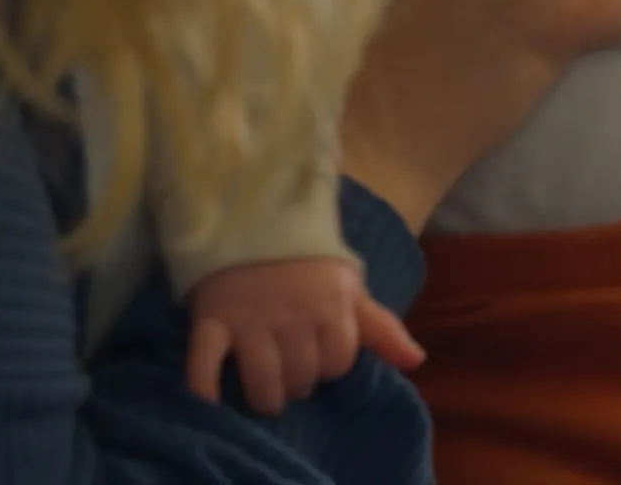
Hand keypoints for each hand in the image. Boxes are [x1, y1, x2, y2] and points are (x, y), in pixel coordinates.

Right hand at [184, 258, 423, 415]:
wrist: (251, 218)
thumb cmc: (307, 262)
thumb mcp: (348, 288)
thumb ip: (382, 328)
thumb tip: (417, 361)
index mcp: (330, 306)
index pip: (337, 364)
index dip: (329, 363)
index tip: (318, 353)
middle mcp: (292, 317)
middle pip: (301, 379)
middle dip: (298, 382)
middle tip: (289, 369)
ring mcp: (250, 321)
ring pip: (262, 383)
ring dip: (265, 396)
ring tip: (264, 391)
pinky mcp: (212, 320)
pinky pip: (204, 366)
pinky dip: (205, 389)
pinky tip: (213, 401)